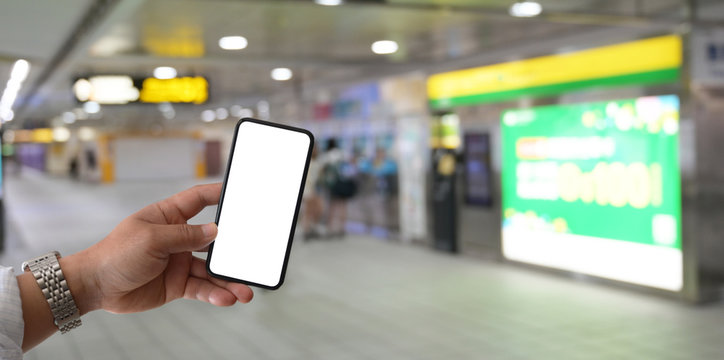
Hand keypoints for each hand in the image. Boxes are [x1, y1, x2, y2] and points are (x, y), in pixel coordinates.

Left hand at [67, 183, 252, 313]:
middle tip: (251, 256)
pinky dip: (215, 294)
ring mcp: (179, 261)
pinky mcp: (178, 284)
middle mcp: (178, 238)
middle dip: (233, 250)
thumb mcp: (152, 239)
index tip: (240, 193)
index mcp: (169, 216)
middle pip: (214, 240)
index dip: (219, 194)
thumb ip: (185, 235)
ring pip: (211, 270)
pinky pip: (202, 288)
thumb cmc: (114, 254)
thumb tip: (215, 231)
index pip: (199, 199)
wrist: (95, 287)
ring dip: (228, 280)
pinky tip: (226, 298)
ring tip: (244, 291)